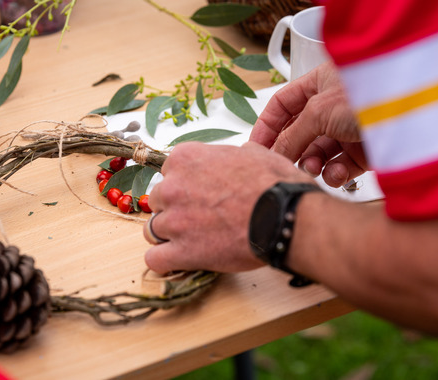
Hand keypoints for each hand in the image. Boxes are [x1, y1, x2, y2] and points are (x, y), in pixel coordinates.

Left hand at [144, 141, 313, 273]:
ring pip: (153, 230)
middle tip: (199, 217)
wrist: (284, 217)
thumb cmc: (274, 186)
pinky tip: (178, 260)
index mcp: (186, 158)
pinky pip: (155, 259)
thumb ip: (235, 154)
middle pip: (158, 201)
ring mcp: (174, 220)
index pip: (168, 172)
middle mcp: (173, 187)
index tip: (197, 193)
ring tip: (193, 240)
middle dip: (174, 209)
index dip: (184, 184)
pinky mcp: (181, 251)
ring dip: (170, 236)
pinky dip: (164, 261)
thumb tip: (240, 154)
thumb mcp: (255, 154)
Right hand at [250, 62, 367, 187]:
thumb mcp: (317, 112)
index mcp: (317, 84)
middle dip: (290, 151)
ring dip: (312, 164)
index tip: (255, 148)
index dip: (266, 127)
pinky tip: (337, 173)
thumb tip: (271, 154)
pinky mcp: (362, 150)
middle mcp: (331, 107)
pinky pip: (339, 166)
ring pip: (317, 154)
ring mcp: (346, 129)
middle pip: (298, 134)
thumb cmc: (367, 93)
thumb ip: (290, 135)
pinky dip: (334, 173)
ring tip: (314, 167)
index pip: (282, 107)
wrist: (409, 112)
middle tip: (281, 165)